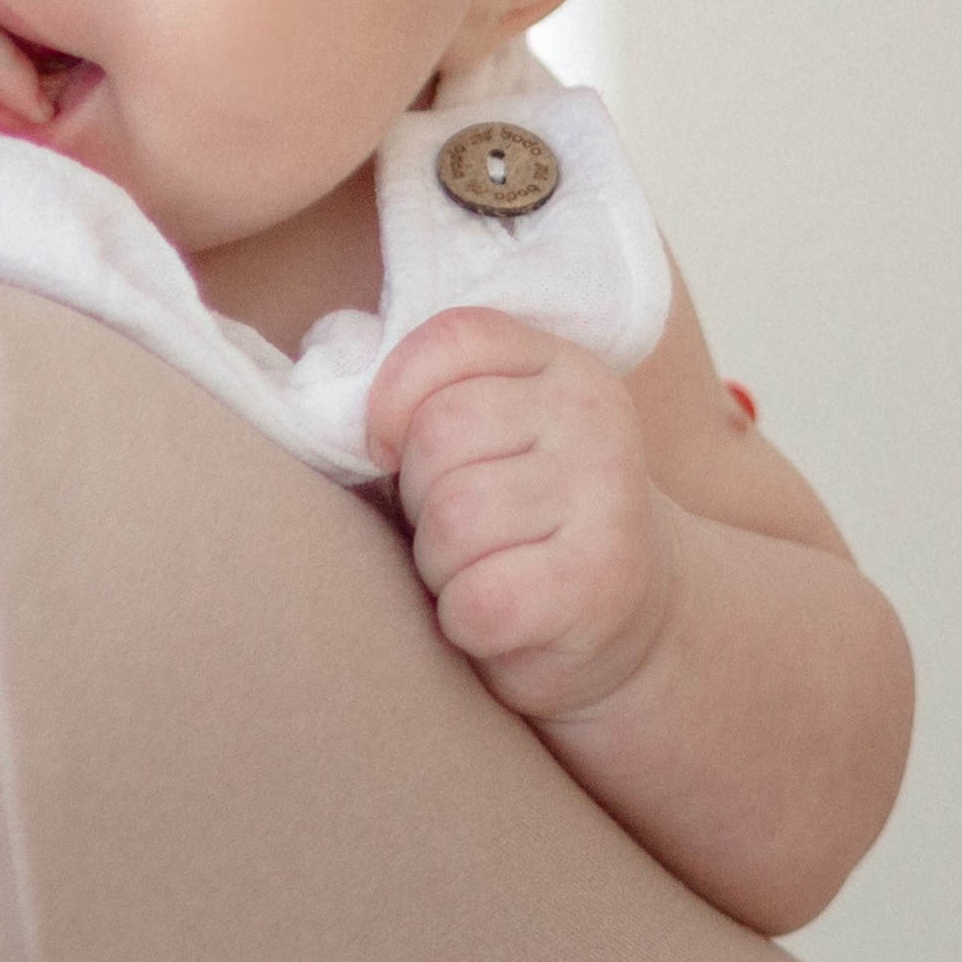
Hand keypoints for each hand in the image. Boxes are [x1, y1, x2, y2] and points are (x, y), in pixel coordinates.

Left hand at [366, 308, 680, 724]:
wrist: (627, 621)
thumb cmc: (518, 521)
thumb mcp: (486, 436)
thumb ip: (425, 391)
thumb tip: (334, 355)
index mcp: (560, 367)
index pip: (451, 340)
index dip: (394, 398)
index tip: (390, 448)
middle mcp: (595, 419)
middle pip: (438, 435)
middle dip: (417, 496)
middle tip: (460, 529)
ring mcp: (608, 499)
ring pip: (451, 519)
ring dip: (440, 563)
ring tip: (481, 570)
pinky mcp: (600, 583)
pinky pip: (476, 600)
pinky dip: (463, 621)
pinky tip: (499, 618)